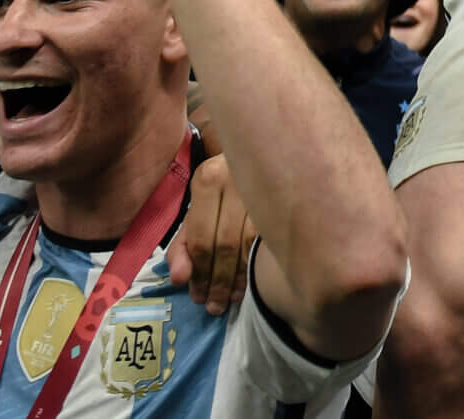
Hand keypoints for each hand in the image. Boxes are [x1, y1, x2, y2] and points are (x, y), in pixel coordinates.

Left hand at [165, 152, 255, 315]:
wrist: (266, 155)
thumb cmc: (225, 191)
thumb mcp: (197, 213)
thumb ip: (182, 246)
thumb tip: (179, 280)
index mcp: (208, 179)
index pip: (200, 238)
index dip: (198, 273)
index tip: (198, 298)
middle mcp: (235, 179)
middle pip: (224, 243)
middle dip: (218, 281)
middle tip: (215, 307)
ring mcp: (263, 187)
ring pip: (249, 243)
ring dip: (239, 277)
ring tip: (231, 300)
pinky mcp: (285, 198)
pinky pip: (269, 239)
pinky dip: (258, 265)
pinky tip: (252, 282)